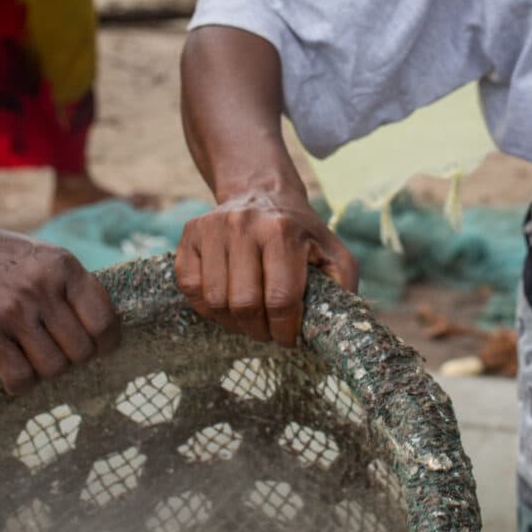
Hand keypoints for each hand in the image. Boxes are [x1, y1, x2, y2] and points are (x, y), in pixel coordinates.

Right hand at [0, 203, 117, 393]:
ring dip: (45, 371)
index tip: (98, 348)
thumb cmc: (0, 260)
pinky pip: (20, 378)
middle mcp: (42, 289)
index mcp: (64, 267)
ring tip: (32, 358)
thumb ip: (73, 288)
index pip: (104, 321)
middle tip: (57, 352)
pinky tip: (14, 373)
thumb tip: (104, 331)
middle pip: (81, 351)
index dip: (106, 343)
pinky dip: (21, 384)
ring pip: (53, 368)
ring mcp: (13, 313)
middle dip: (72, 359)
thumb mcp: (44, 258)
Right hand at [175, 184, 357, 346]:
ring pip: (215, 301)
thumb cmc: (300, 233)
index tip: (289, 338)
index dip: (285, 330)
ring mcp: (212, 228)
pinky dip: (206, 307)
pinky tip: (226, 302)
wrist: (262, 193)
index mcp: (282, 231)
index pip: (281, 299)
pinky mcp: (190, 235)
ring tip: (249, 319)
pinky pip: (190, 288)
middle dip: (259, 330)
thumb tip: (336, 325)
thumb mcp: (332, 252)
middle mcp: (243, 225)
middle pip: (245, 304)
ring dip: (233, 322)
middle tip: (268, 332)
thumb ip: (342, 286)